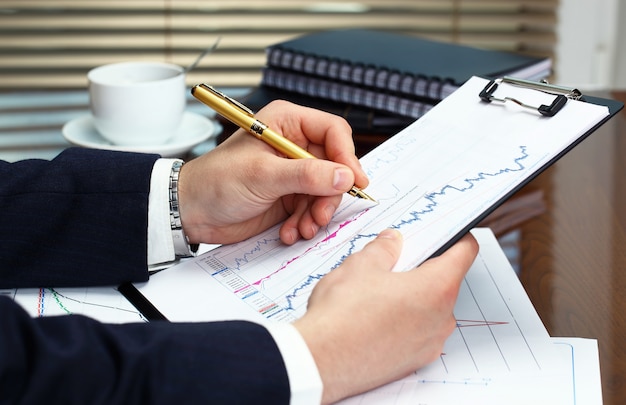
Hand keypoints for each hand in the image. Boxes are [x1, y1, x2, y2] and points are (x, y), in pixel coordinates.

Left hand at [178, 100, 368, 244]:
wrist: (193, 212)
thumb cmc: (217, 182)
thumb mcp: (264, 176)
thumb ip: (307, 175)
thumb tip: (345, 176)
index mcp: (287, 124)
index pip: (333, 132)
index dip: (347, 156)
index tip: (353, 181)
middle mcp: (294, 145)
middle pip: (335, 166)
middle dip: (329, 194)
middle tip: (320, 214)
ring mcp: (293, 173)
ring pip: (326, 191)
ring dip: (316, 213)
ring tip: (302, 228)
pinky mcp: (289, 196)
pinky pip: (312, 209)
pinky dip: (305, 223)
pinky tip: (289, 232)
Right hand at [294, 230, 478, 403]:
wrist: (320, 361)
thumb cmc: (342, 315)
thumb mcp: (361, 265)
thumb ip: (384, 248)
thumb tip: (392, 242)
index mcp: (436, 288)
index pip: (465, 253)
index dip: (456, 237)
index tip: (447, 233)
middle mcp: (442, 319)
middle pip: (445, 282)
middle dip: (423, 269)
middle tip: (395, 262)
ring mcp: (429, 343)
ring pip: (430, 309)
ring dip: (412, 297)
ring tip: (378, 293)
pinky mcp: (414, 361)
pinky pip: (418, 332)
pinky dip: (404, 321)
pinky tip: (375, 317)